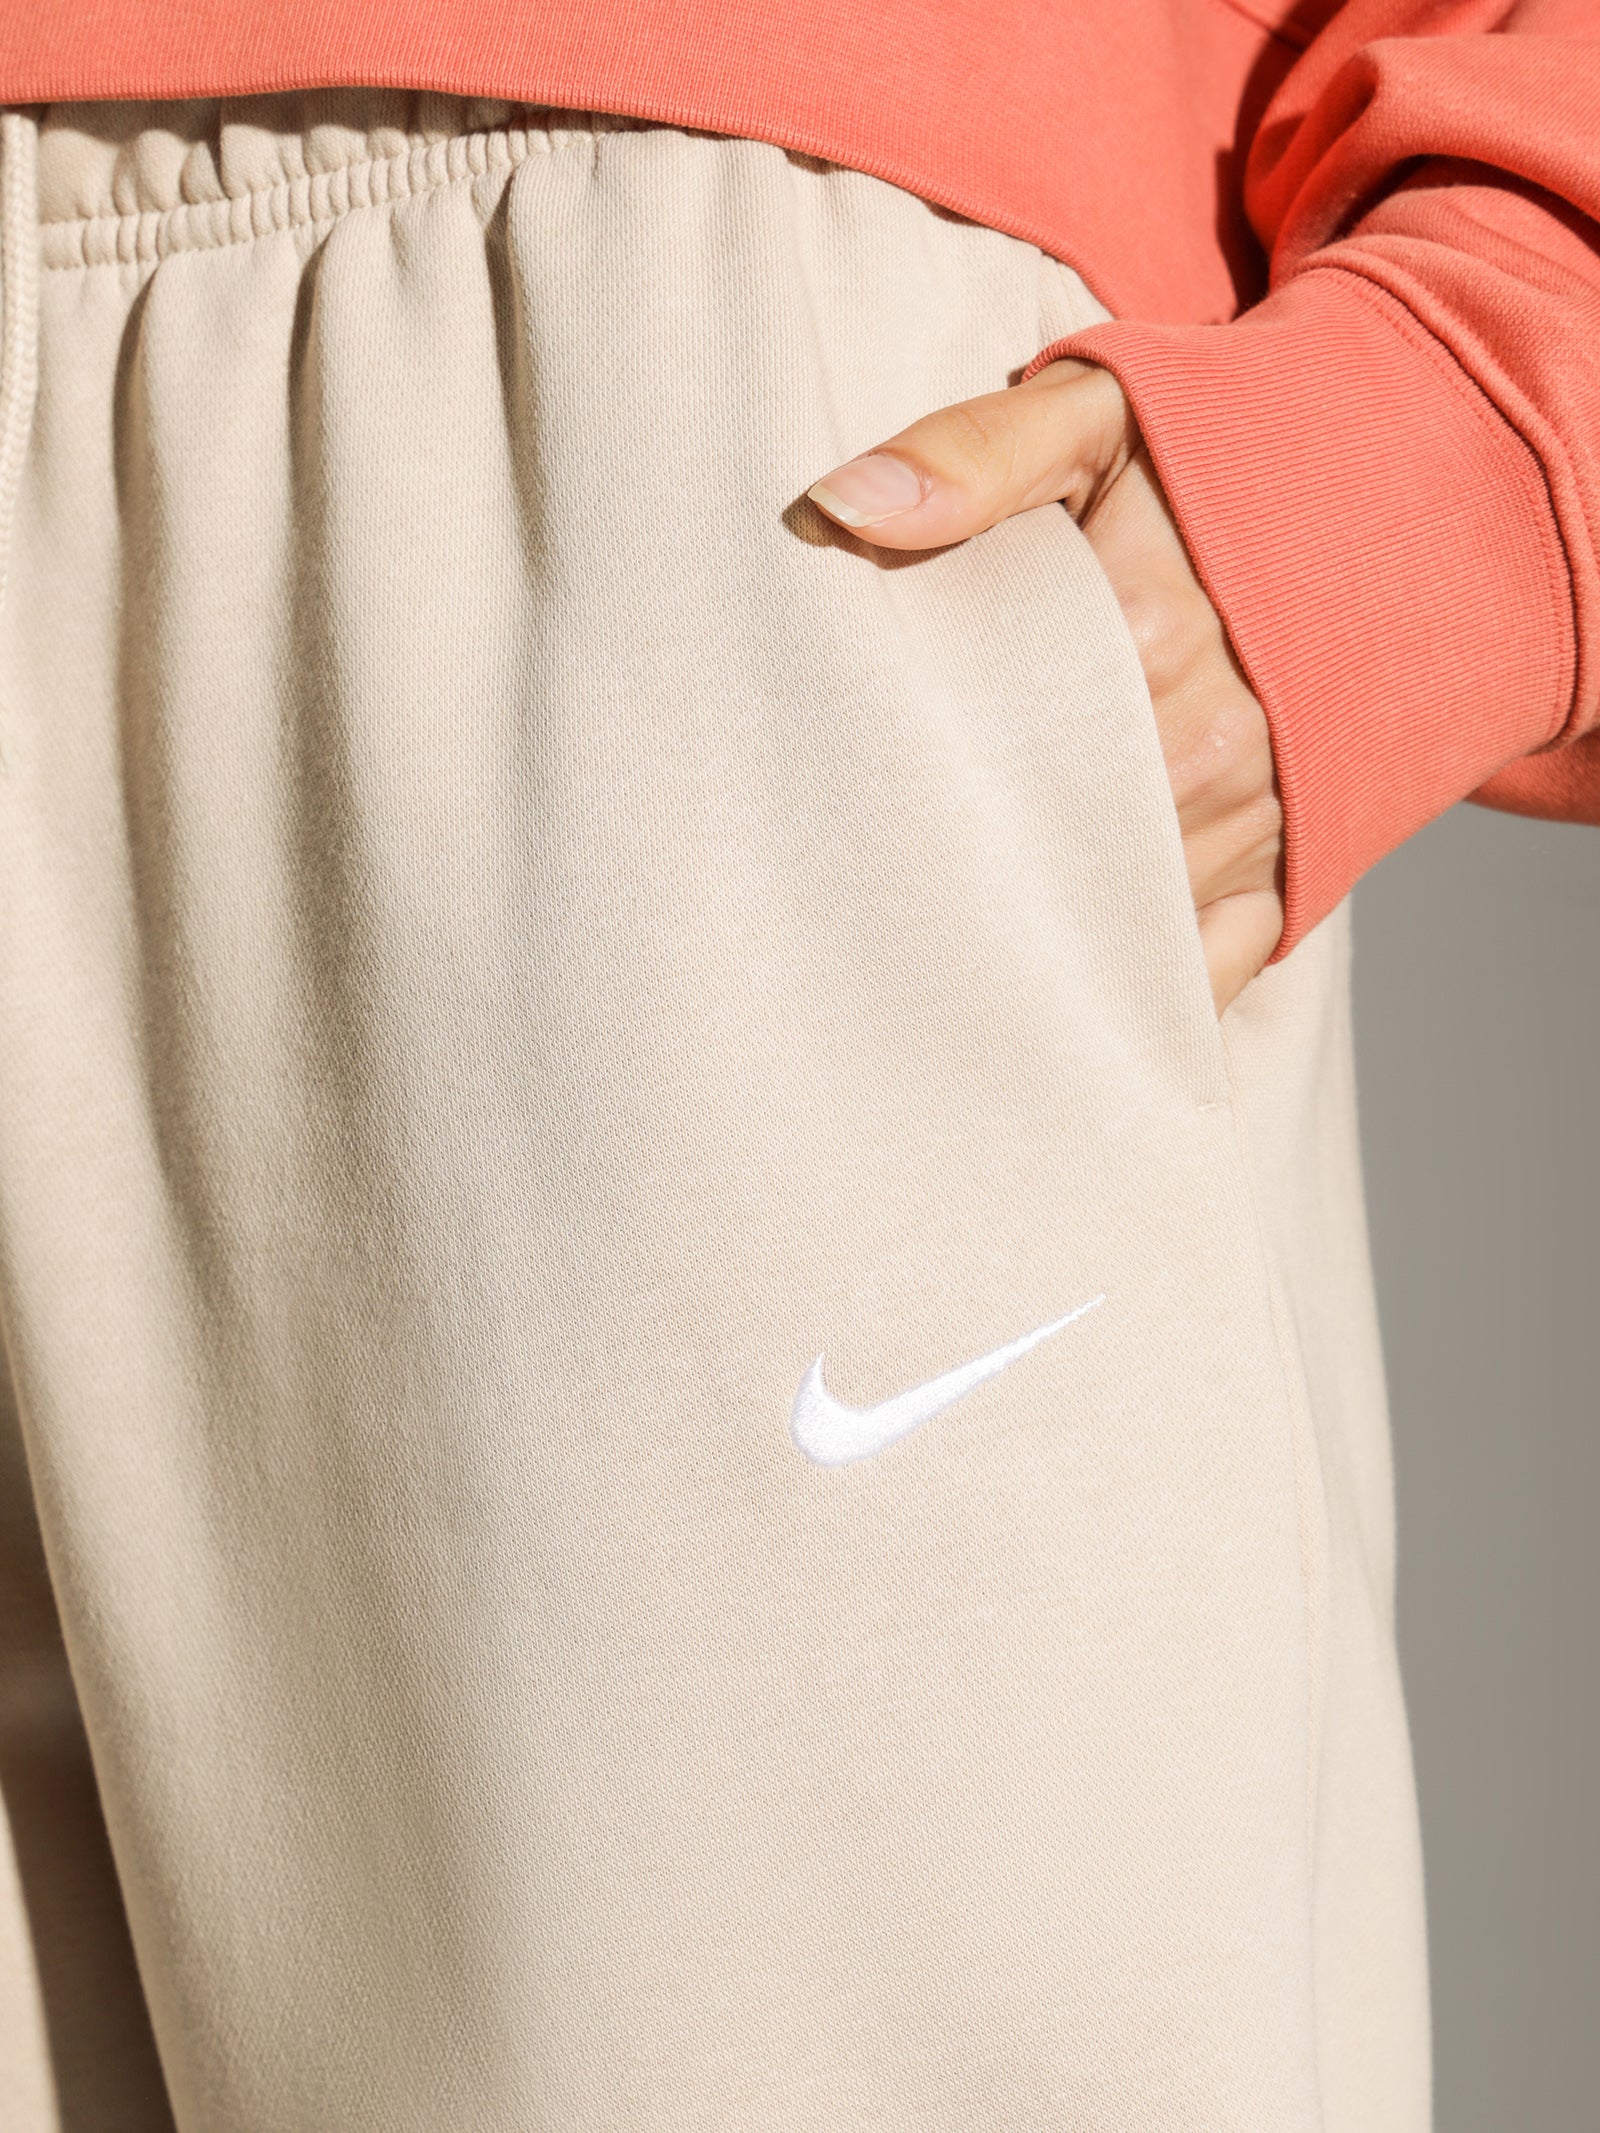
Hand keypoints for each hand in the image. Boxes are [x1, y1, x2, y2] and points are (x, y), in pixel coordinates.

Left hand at [806, 360, 1283, 1013]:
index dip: (900, 786)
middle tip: (849, 923)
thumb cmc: (1233, 452)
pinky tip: (1050, 1026)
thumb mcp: (1099, 414)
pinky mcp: (1294, 867)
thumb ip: (970, 456)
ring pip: (1112, 926)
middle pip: (1042, 853)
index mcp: (1142, 638)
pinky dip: (1133, 1001)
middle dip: (952, 883)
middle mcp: (1204, 749)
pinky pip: (1206, 971)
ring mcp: (1254, 819)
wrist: (1424, 488)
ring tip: (923, 983)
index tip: (823, 814)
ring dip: (1027, 953)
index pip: (986, 749)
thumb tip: (836, 510)